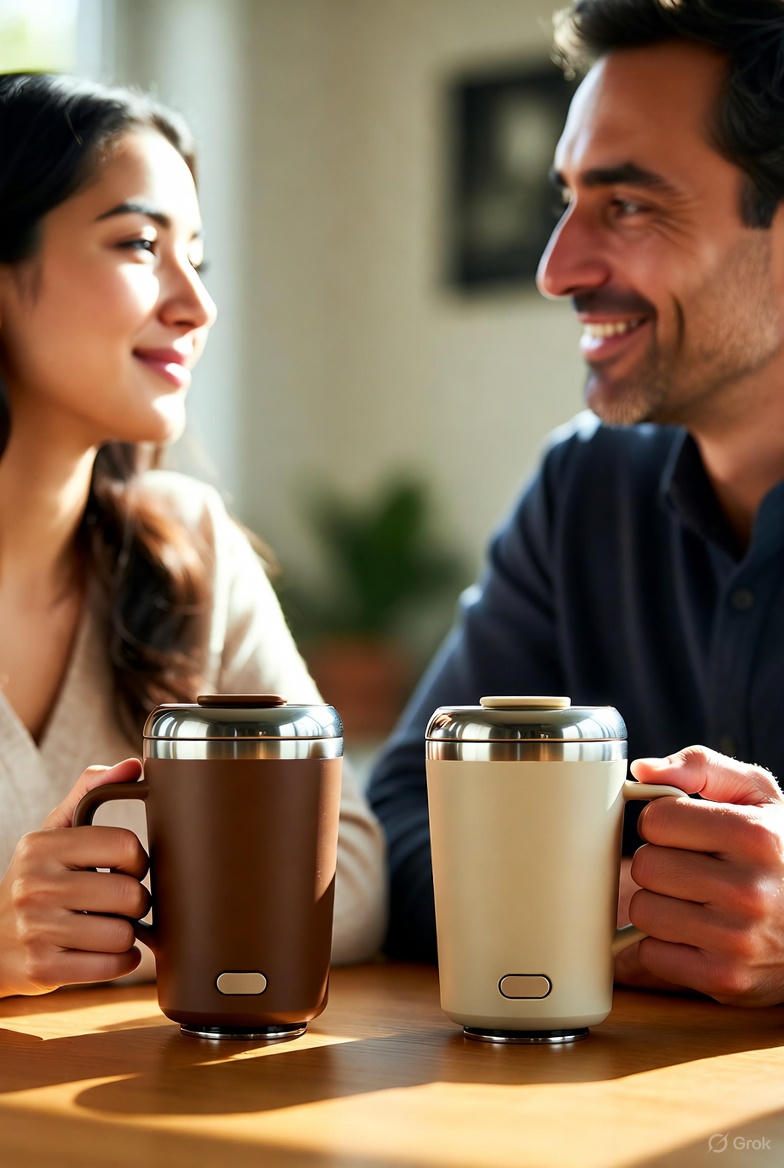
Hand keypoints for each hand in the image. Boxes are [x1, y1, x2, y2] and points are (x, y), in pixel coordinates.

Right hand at [0, 757, 148, 997]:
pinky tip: (103, 951)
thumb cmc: (33, 882)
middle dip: (135, 903)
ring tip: (105, 927)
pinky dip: (119, 961)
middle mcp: (35, 885)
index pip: (125, 845)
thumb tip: (134, 765)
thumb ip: (89, 792)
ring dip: (126, 935)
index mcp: (42, 846)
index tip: (125, 868)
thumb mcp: (51, 834)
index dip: (137, 861)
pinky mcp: (43, 970)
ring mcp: (37, 930)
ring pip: (124, 934)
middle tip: (118, 903)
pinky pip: (112, 966)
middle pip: (131, 895)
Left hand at [622, 746, 783, 1005]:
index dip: (662, 822)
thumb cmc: (780, 850)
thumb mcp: (758, 796)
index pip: (656, 820)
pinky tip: (695, 935)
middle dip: (659, 863)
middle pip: (644, 866)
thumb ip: (701, 767)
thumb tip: (643, 769)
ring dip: (658, 905)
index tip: (683, 831)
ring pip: (642, 912)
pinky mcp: (725, 981)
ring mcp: (737, 940)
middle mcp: (749, 890)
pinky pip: (652, 956)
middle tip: (689, 868)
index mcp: (755, 836)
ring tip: (693, 902)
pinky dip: (664, 946)